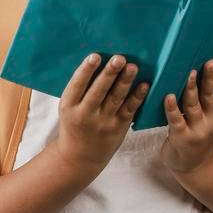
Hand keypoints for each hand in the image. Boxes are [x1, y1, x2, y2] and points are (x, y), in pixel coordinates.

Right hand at [56, 53, 148, 168]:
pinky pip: (129, 109)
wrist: (80, 156)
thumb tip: (99, 61)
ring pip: (116, 98)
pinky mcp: (118, 127)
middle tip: (119, 58)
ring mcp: (103, 122)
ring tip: (132, 66)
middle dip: (109, 74)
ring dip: (125, 81)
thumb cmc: (75, 123)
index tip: (95, 56)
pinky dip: (137, 97)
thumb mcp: (69, 108)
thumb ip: (81, 90)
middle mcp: (85, 114)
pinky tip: (144, 85)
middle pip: (98, 91)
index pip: (77, 85)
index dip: (86, 71)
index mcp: (68, 106)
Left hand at [159, 59, 212, 172]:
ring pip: (193, 106)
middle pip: (211, 96)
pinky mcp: (180, 137)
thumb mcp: (212, 117)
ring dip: (192, 89)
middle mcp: (212, 121)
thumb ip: (209, 97)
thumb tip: (204, 67)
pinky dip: (172, 108)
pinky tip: (168, 96)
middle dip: (210, 78)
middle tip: (210, 62)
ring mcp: (196, 129)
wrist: (193, 164)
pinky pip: (175, 120)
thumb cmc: (200, 133)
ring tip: (190, 73)